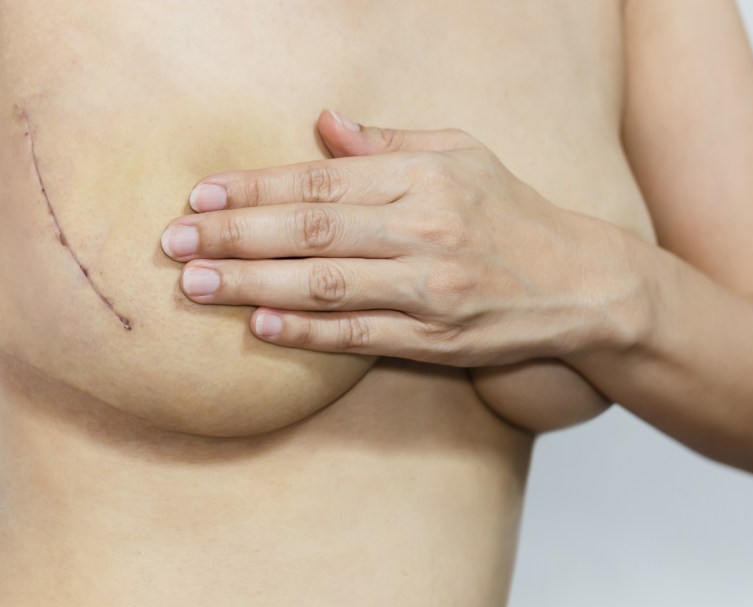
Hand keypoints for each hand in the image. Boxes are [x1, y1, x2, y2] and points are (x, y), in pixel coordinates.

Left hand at [160, 110, 633, 366]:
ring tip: (195, 284)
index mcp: (424, 177)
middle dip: (235, 236)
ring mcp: (431, 289)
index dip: (254, 187)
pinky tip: (259, 326)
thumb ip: (390, 141)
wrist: (579, 282)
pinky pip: (360, 336)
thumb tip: (326, 122)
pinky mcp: (438, 339)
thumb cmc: (510, 211)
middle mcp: (425, 229)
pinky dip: (306, 332)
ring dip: (253, 285)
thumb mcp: (462, 153)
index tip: (199, 197)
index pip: (321, 178)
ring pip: (325, 284)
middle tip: (173, 244)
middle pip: (311, 230)